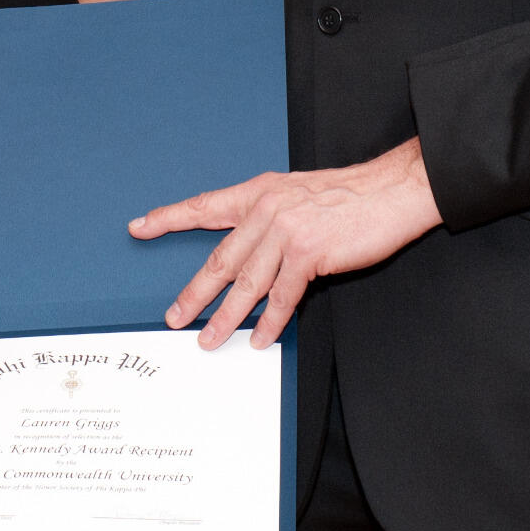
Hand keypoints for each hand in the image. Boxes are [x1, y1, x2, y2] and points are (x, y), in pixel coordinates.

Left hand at [128, 138, 441, 350]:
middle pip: (220, 257)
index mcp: (259, 191)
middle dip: (194, 291)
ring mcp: (286, 230)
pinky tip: (260, 339)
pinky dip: (270, 322)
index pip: (204, 206)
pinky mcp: (309, 253)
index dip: (169, 217)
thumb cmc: (348, 196)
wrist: (390, 190)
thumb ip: (269, 217)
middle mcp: (266, 208)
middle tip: (174, 316)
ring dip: (226, 317)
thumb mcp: (297, 194)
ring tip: (209, 339)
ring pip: (246, 283)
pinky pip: (282, 296)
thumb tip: (248, 251)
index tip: (140, 226)